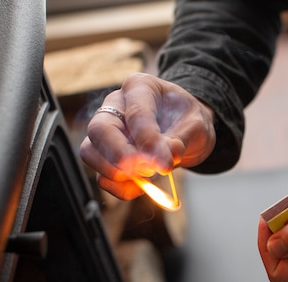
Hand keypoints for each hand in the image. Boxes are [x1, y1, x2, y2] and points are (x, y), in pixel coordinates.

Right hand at [80, 73, 215, 198]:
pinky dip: (120, 188)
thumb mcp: (197, 124)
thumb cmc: (189, 121)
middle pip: (99, 130)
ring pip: (90, 152)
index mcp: (139, 87)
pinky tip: (143, 186)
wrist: (187, 132)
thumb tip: (166, 156)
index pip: (136, 113)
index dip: (148, 141)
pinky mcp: (107, 157)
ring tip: (150, 174)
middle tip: (150, 169)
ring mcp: (106, 132)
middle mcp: (115, 106)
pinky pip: (102, 177)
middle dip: (122, 155)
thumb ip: (182, 139)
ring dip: (118, 172)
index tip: (164, 163)